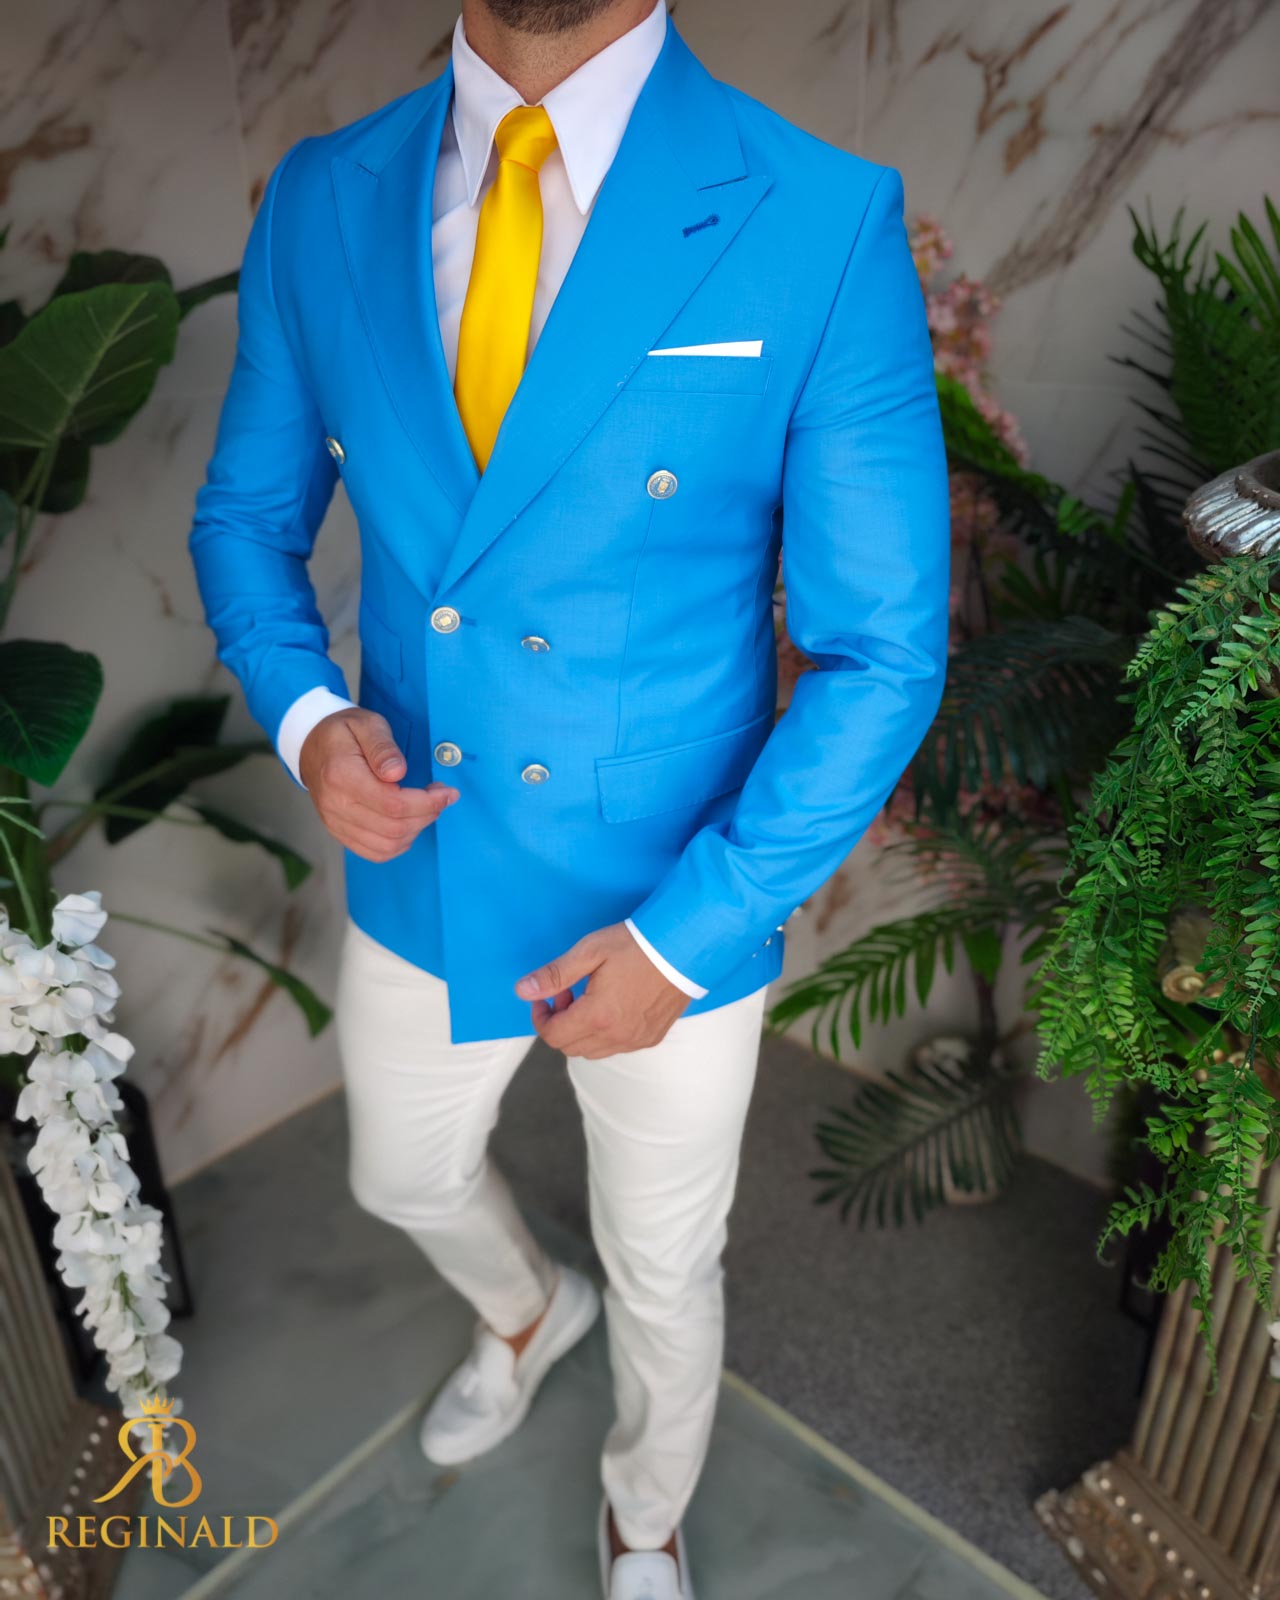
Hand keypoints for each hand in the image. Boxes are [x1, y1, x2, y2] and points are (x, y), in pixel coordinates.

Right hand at [299, 707, 457, 861]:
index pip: (393, 804)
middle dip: (427, 815)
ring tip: (426, 808)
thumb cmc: (343, 732)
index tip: (447, 792)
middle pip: (393, 827)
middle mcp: (336, 805)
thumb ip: (382, 747)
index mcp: (342, 775)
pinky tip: (409, 824)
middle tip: (440, 797)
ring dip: (416, 830)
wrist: (311, 746)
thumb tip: (398, 772)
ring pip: (387, 845)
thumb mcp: (366, 724)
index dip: (427, 803)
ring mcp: (335, 822)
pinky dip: (399, 844)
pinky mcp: (339, 832)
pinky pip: (374, 852)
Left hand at [515, 922, 690, 1058]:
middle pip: (570, 1048)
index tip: (545, 996)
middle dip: (560, 1023)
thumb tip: (523, 990)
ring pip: (593, 1051)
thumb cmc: (637, 944)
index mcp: (598, 1016)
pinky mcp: (652, 1037)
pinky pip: (617, 1047)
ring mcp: (636, 1040)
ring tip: (590, 998)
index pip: (553, 1036)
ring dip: (582, 1031)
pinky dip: (604, 1034)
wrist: (685, 947)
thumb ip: (555, 974)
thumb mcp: (590, 951)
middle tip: (568, 992)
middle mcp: (617, 1036)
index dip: (540, 1017)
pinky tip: (613, 1006)